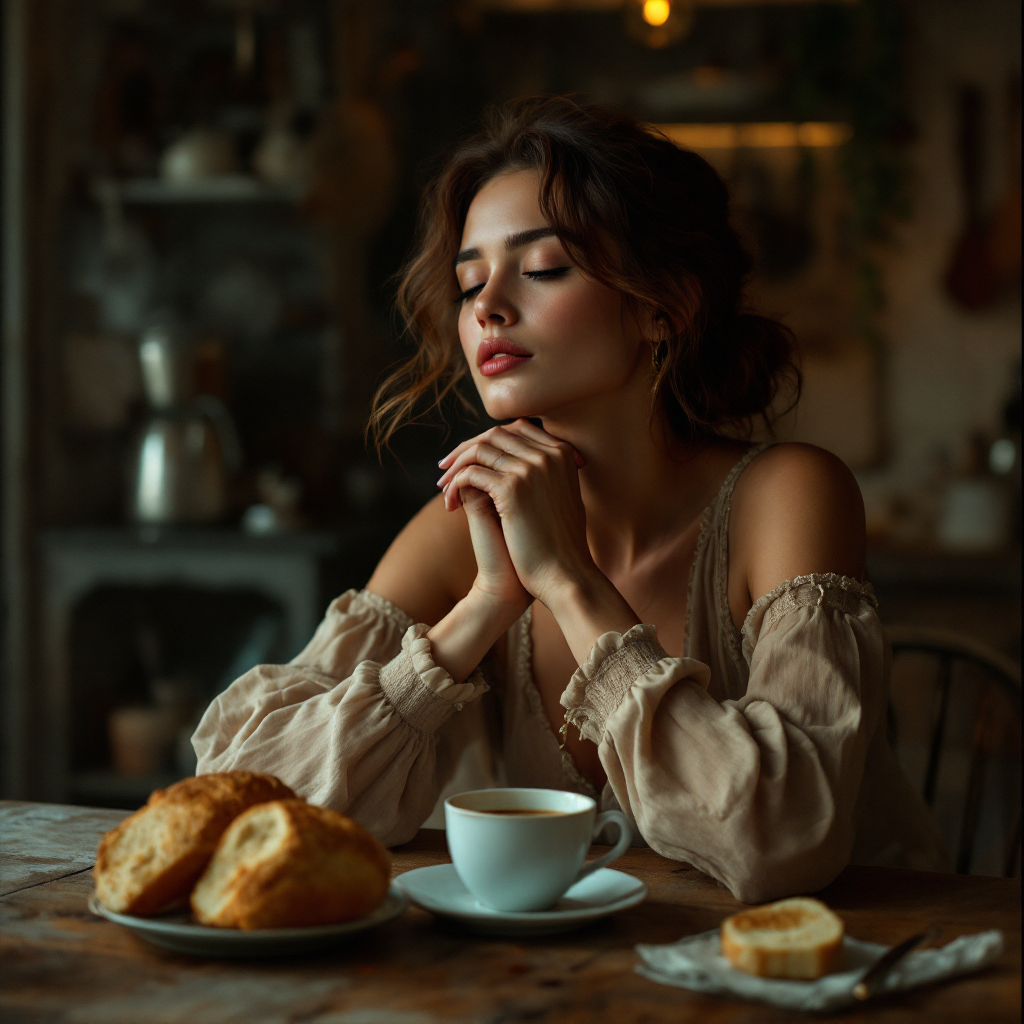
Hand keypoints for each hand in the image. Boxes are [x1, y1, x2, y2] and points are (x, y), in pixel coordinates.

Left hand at [437, 420, 594, 606]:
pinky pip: (471, 474)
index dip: (488, 440)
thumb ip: (540, 474)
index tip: (470, 456)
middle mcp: (549, 455)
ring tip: (443, 486)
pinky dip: (455, 485)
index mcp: (562, 454)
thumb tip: (504, 460)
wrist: (563, 575)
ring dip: (455, 467)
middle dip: (465, 449)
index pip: (517, 429)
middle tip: (445, 467)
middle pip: (495, 435)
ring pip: (479, 450)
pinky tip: (450, 504)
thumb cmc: (559, 544)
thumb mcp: (556, 498)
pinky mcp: (513, 488)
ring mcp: (531, 469)